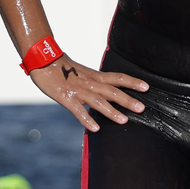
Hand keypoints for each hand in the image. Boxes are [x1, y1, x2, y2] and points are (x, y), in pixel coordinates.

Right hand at [30, 55, 147, 131]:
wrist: (43, 60)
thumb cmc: (62, 68)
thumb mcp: (82, 72)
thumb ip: (94, 82)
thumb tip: (106, 91)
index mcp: (94, 76)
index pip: (117, 78)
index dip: (132, 82)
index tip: (146, 87)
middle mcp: (89, 83)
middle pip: (111, 91)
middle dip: (127, 100)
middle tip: (142, 108)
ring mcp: (78, 91)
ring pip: (98, 101)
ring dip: (111, 111)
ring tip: (124, 121)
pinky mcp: (66, 98)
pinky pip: (78, 110)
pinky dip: (87, 119)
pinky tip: (95, 128)